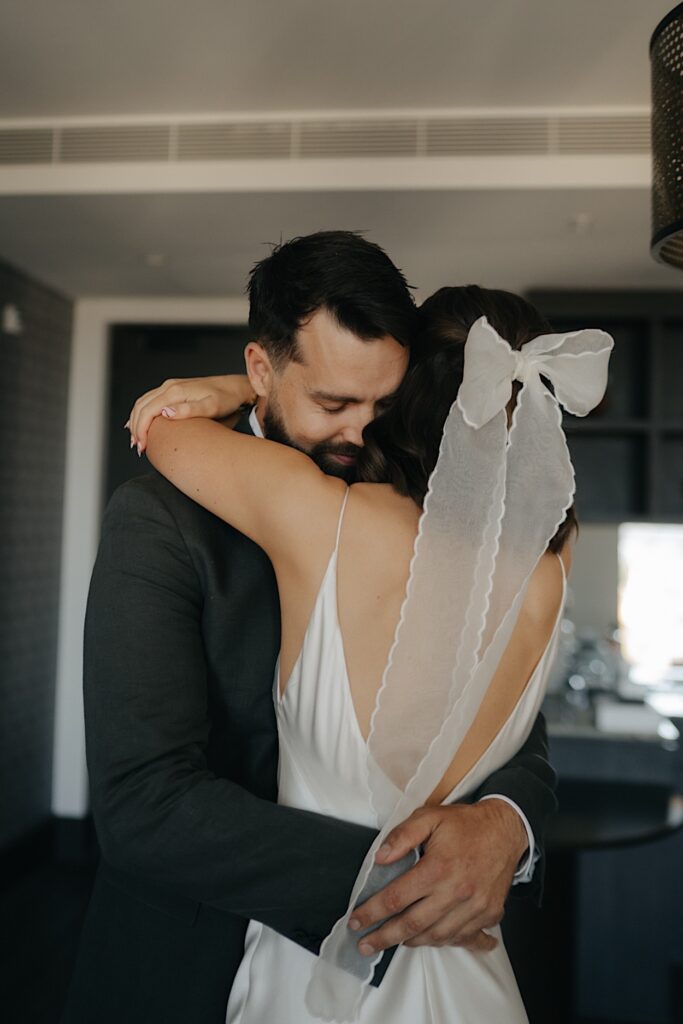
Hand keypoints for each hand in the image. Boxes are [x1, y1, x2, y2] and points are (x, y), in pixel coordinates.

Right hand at [126, 375, 255, 453]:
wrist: (235, 387)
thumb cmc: (227, 399)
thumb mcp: (211, 407)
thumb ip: (189, 410)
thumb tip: (166, 413)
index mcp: (175, 391)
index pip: (147, 411)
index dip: (141, 430)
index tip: (141, 447)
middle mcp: (170, 386)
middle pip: (141, 407)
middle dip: (136, 428)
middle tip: (138, 448)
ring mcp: (171, 387)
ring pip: (143, 403)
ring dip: (136, 421)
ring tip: (138, 440)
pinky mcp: (174, 390)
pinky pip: (150, 400)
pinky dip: (142, 414)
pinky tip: (142, 424)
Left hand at [348, 800, 528, 954]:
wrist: (507, 829)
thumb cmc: (466, 824)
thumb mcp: (430, 817)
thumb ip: (403, 836)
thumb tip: (379, 857)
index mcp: (437, 868)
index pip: (397, 898)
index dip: (372, 912)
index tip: (356, 921)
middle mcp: (456, 892)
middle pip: (412, 925)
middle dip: (384, 938)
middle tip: (365, 946)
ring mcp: (475, 907)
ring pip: (437, 936)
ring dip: (412, 942)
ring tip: (394, 941)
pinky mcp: (490, 914)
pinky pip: (464, 938)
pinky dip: (448, 943)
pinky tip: (435, 942)